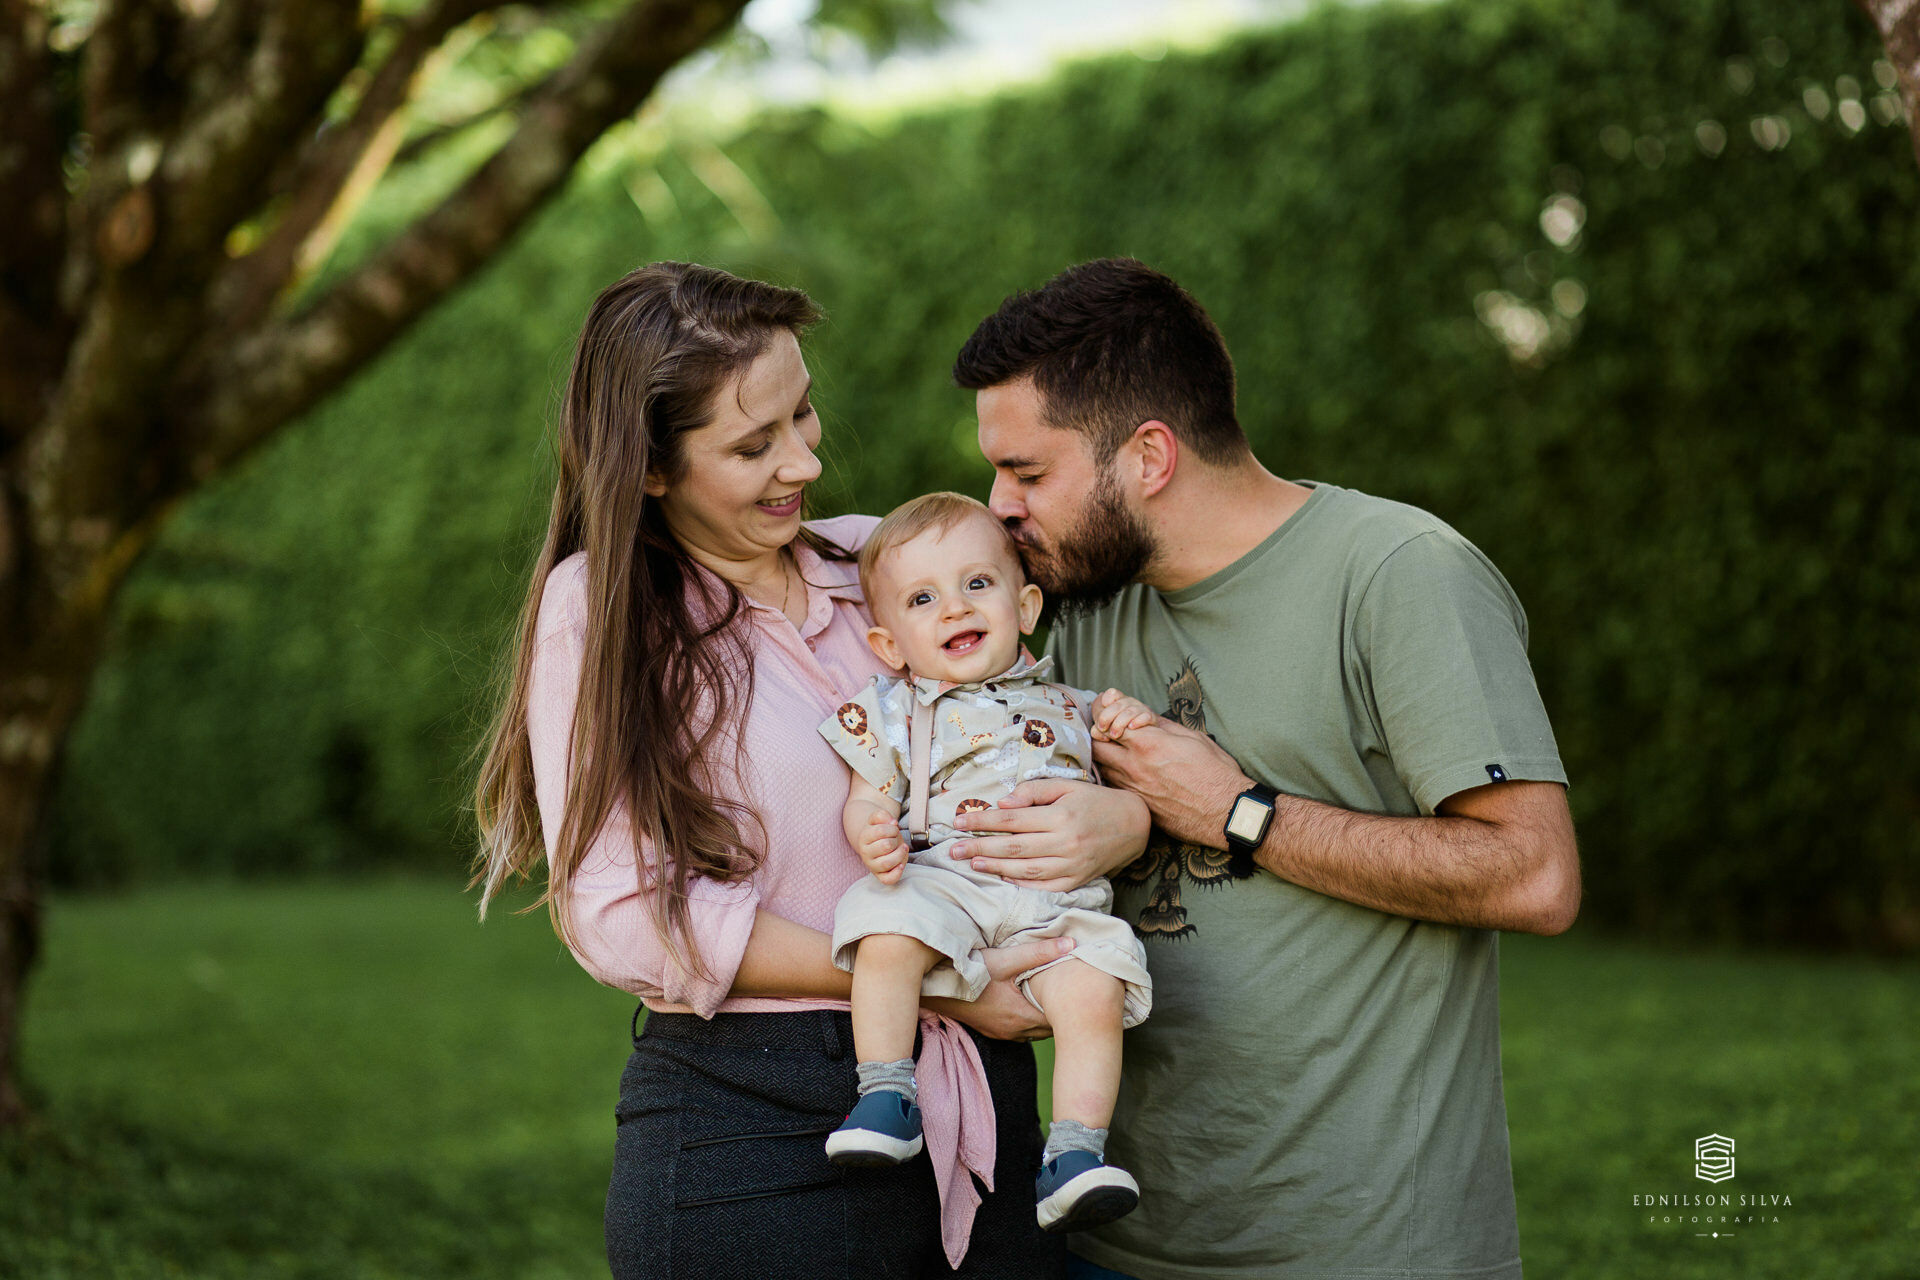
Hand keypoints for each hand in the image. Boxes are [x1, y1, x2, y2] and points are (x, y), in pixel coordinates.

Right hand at [856, 810, 908, 883]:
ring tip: (902, 848)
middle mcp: (865, 853)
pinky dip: (897, 872)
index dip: (892, 828)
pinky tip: (901, 864)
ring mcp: (872, 866)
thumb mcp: (879, 819)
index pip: (880, 831)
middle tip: (896, 839)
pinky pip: (888, 879)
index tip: (893, 828)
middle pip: (886, 846)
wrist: (876, 843)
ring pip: (887, 863)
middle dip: (895, 839)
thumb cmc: (881, 831)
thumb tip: (892, 822)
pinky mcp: (881, 876)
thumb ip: (882, 815)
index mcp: (863, 838)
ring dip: (900, 854)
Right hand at [923, 936, 1072, 1040]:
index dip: (1071, 1009)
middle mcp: (1014, 1030)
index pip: (1059, 1020)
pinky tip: (1027, 1005)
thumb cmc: (970, 974)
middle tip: (1071, 996)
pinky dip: (1028, 1021)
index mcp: (1022, 1015)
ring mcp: (1002, 1033)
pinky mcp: (991, 1031)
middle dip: (1060, 1014)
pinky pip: (1019, 1032)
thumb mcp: (1005, 959)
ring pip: (1035, 1032)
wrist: (937, 989)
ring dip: (1044, 1019)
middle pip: (1049, 1028)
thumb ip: (1039, 952)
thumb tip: (1071, 944)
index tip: (1079, 994)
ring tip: (1052, 1000)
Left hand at [949, 778, 1148, 891]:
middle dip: (979, 848)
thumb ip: (1034, 792)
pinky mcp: (1076, 881)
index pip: (1012, 819)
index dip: (983, 821)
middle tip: (953, 850)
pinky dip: (1021, 883)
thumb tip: (1003, 801)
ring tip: (972, 863)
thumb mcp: (1067, 786)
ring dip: (995, 867)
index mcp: (1061, 816)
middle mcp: (1065, 843)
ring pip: (1025, 870)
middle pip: (1013, 847)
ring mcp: (1072, 866)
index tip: (959, 822)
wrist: (1133, 825)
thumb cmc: (1095, 801)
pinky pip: (1044, 886)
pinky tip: (1002, 877)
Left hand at [1089, 689, 1157, 742]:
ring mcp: (1141, 709)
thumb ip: (1100, 728)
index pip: (1112, 693)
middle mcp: (1129, 703)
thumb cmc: (1124, 728)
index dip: (1106, 699)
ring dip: (1120, 723)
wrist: (1147, 733)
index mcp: (1118, 701)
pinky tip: (1131, 727)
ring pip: (1129, 712)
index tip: (1102, 708)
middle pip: (1117, 705)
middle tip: (1103, 728)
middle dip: (1107, 717)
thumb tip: (1095, 731)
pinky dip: (1138, 721)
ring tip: (1114, 735)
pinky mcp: (1151, 718)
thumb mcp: (1110, 726)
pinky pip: (1146, 716)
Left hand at [1092, 719, 1251, 849]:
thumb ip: (1162, 726)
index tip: (1112, 709)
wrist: (1227, 812)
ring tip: (1119, 750)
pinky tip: (1128, 773)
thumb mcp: (1192, 737)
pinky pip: (1114, 788)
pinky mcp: (1138, 807)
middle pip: (1095, 744)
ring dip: (1105, 756)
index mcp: (1149, 744)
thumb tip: (1143, 718)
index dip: (1106, 710)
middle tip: (1109, 729)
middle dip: (1098, 733)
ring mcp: (1133, 790)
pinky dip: (1114, 776)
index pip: (1107, 719)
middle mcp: (1134, 767)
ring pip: (1101, 767)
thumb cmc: (1216, 772)